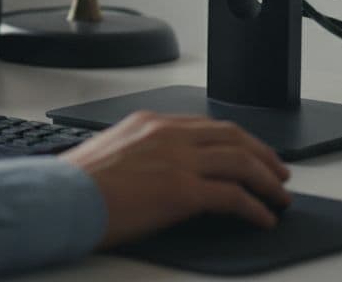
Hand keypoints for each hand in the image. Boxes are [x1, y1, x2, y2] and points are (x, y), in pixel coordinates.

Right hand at [59, 111, 290, 246]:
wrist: (62, 198)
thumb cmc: (77, 184)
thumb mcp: (114, 153)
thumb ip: (145, 154)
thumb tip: (167, 174)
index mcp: (151, 123)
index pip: (208, 125)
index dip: (238, 141)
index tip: (251, 154)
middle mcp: (168, 134)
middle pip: (233, 137)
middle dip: (263, 156)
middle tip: (279, 174)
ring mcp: (178, 161)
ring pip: (241, 163)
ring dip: (268, 182)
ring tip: (280, 199)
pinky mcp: (183, 191)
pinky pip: (234, 197)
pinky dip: (255, 208)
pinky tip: (263, 219)